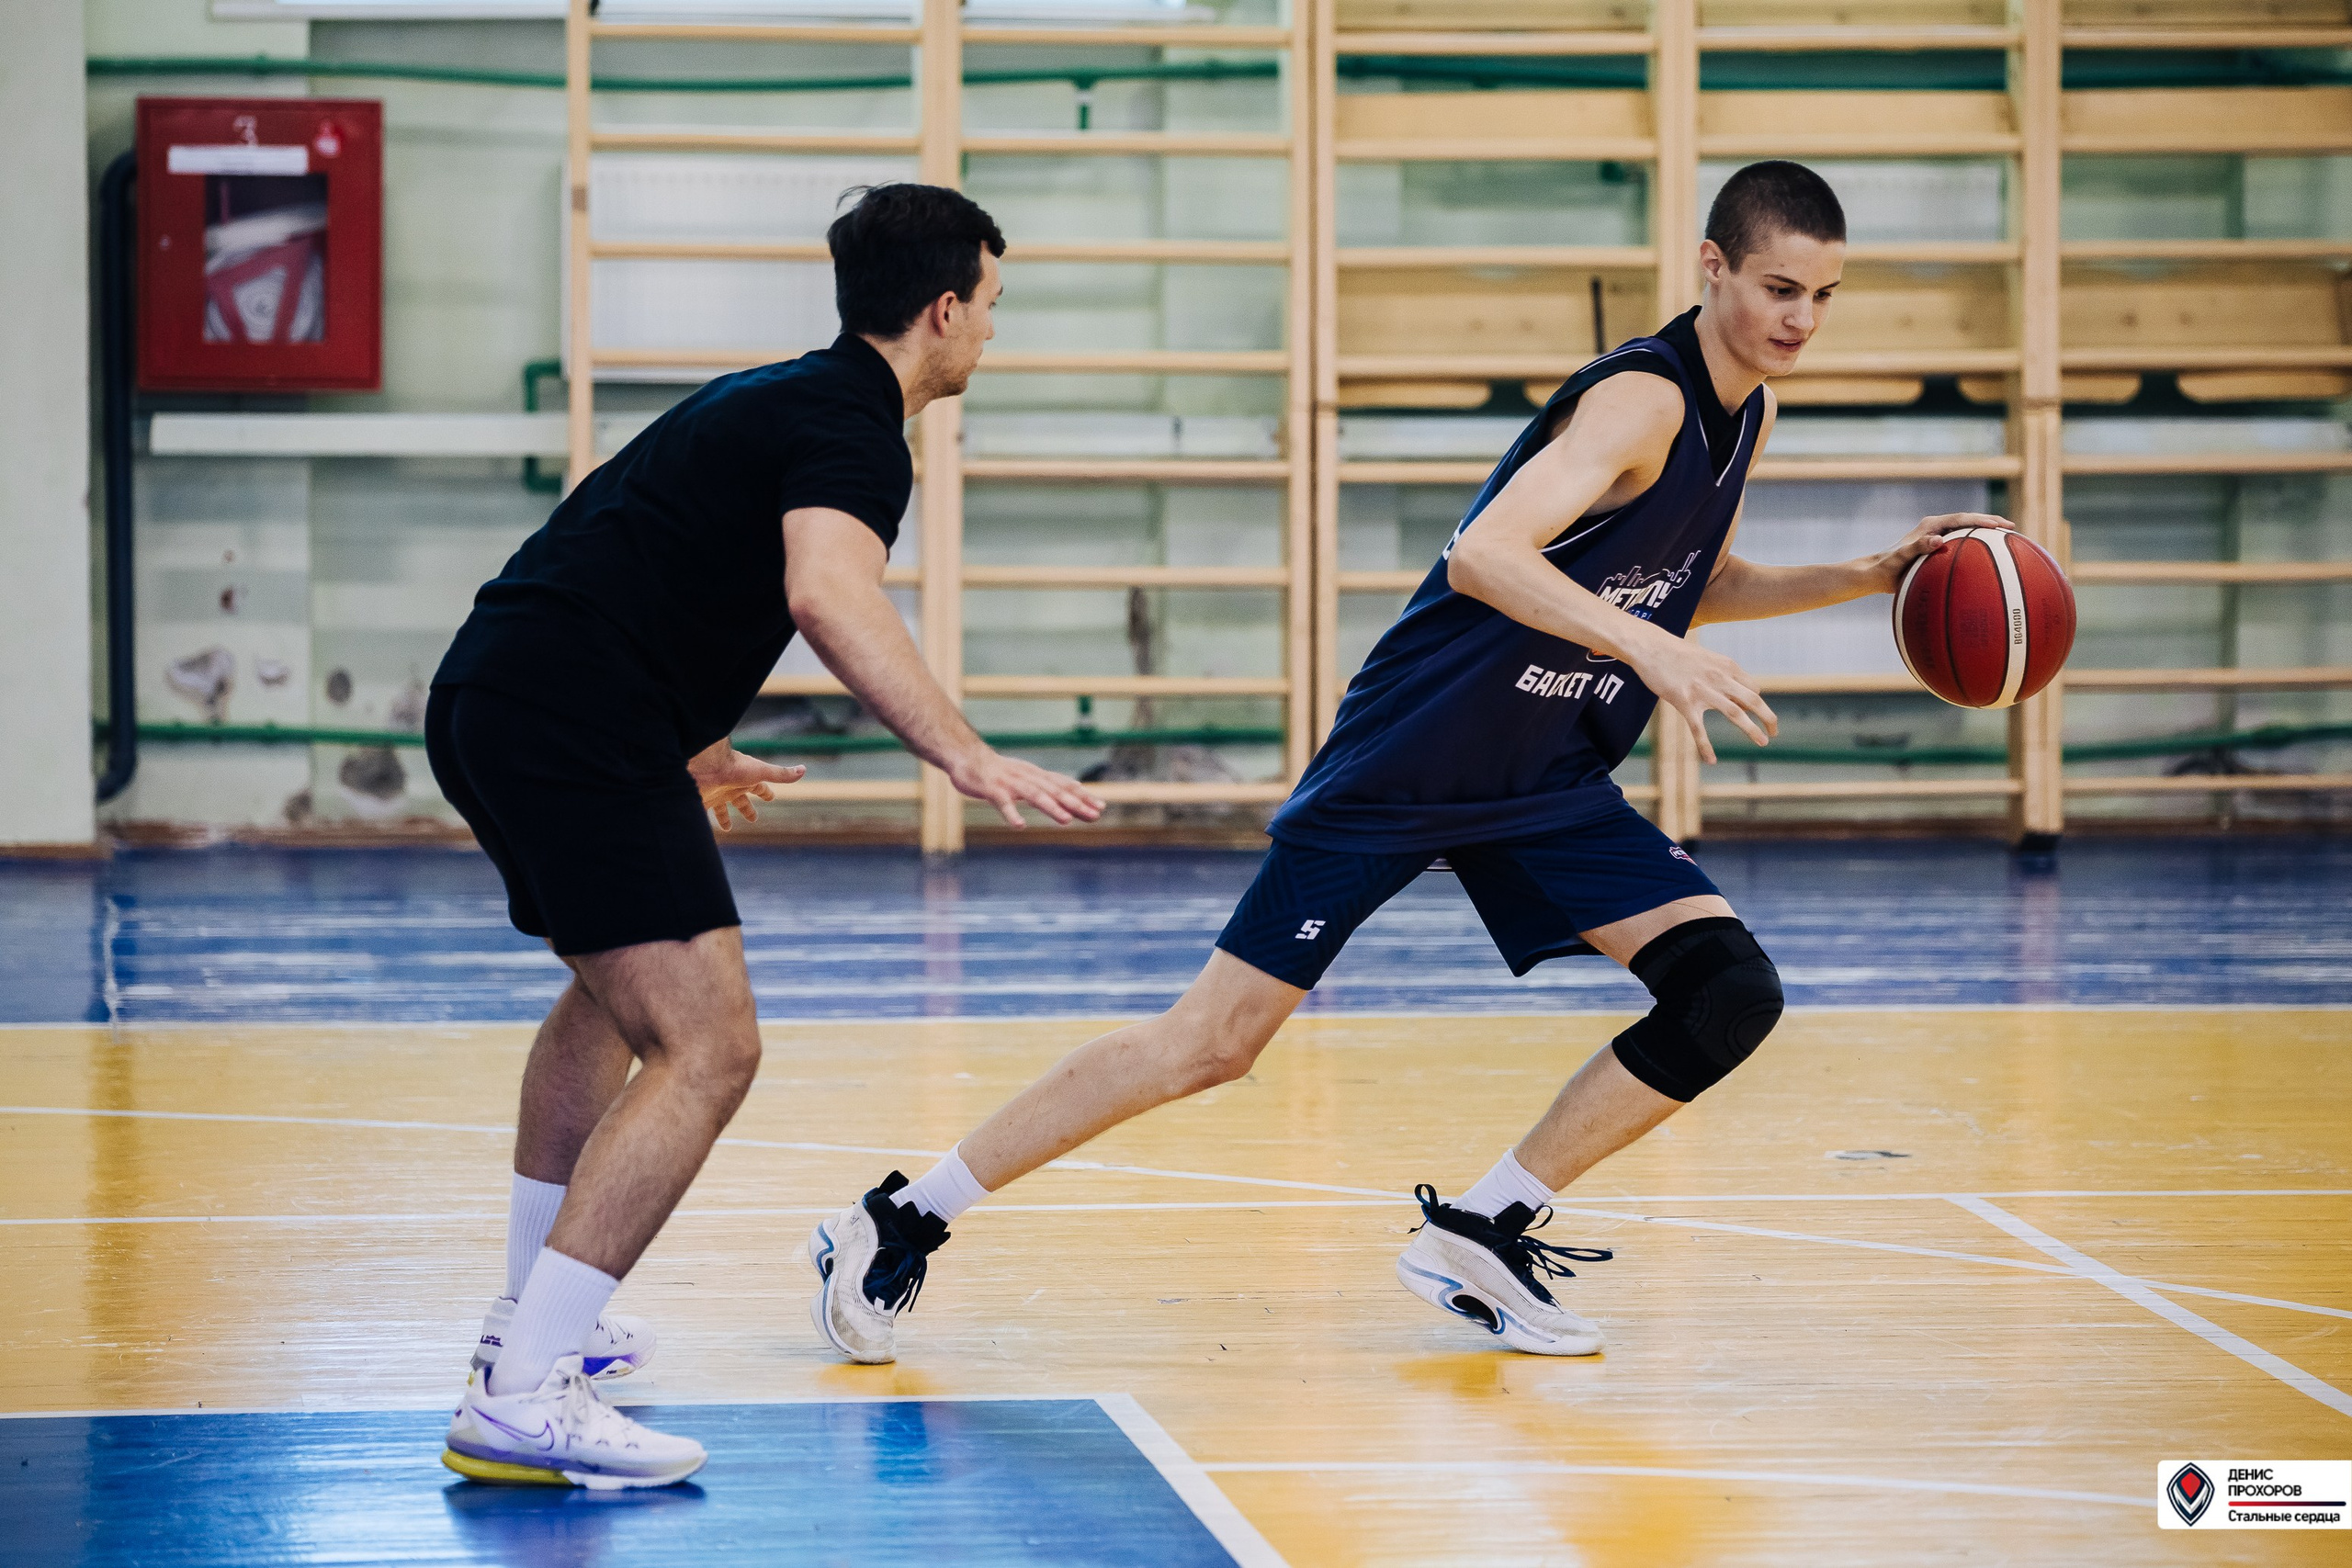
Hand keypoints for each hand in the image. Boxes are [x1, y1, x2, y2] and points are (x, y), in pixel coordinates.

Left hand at [688, 742, 805, 831]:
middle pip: (740, 801)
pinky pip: (703, 816)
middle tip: (753, 819)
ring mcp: (715, 795)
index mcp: (746, 781)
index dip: (765, 793)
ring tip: (727, 828)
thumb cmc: (734, 766)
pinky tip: (702, 830)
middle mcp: (731, 787)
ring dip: (725, 818)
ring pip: (721, 810)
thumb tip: (803, 769)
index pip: (759, 788)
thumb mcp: (761, 772)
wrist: (706, 765)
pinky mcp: (702, 802)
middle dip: (747, 809)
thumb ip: (781, 774)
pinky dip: (704, 824)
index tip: (771, 798)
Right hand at [946, 747, 1105, 827]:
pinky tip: (1019, 825)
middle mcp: (1028, 777)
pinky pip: (1003, 803)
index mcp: (1037, 776)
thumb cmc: (1000, 771)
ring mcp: (1010, 783)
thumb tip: (1076, 792)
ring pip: (1034, 795)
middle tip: (1094, 815)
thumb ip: (1048, 786)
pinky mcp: (992, 789)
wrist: (967, 757)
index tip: (1101, 807)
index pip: (1064, 785)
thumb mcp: (1028, 777)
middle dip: (1075, 803)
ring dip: (1051, 807)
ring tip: (1065, 820)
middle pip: (1055, 791)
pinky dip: (1011, 813)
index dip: (1082, 796)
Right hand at [1626, 627, 1776, 764]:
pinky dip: (1706, 747)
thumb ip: (1721, 673)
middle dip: (1768, 718)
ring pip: (1735, 713)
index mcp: (1727, 666)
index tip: (1752, 714)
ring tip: (1763, 742)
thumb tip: (1732, 690)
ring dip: (1752, 730)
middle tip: (1774, 732)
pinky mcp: (1685, 702)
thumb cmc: (1675, 652)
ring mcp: (1703, 691)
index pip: (1752, 688)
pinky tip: (1711, 760)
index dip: (1756, 703)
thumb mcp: (1706, 657)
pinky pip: (1698, 729)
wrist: (1650, 647)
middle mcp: (1720, 678)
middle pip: (1753, 700)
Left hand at [1864, 512, 2016, 593]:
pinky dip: (1977, 548)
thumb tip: (1938, 540)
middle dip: (1991, 522)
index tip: (1999, 525)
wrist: (1875, 574)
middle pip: (1969, 521)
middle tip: (2012, 528)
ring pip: (1967, 532)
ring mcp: (1938, 538)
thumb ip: (1917, 548)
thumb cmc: (1886, 567)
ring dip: (1986, 534)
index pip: (1961, 518)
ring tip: (2008, 540)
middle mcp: (1936, 528)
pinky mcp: (1938, 549)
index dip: (1981, 520)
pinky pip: (1962, 546)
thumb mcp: (1900, 558)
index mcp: (1930, 525)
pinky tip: (1989, 560)